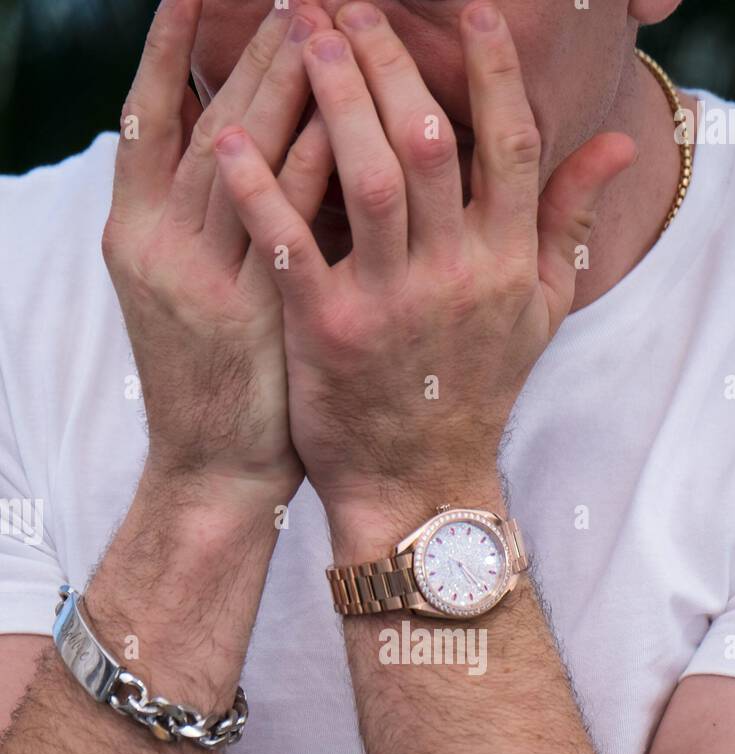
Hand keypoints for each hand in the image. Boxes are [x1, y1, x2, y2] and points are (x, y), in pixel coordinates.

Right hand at [101, 0, 333, 501]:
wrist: (215, 472)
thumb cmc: (218, 379)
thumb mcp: (191, 287)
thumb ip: (208, 219)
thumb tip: (237, 144)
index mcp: (133, 230)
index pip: (149, 115)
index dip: (169, 48)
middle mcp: (156, 244)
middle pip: (206, 121)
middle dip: (253, 51)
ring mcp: (200, 279)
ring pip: (241, 157)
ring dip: (283, 84)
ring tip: (319, 20)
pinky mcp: (250, 314)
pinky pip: (287, 222)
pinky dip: (312, 165)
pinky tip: (346, 117)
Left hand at [212, 0, 633, 541]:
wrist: (420, 484)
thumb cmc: (477, 388)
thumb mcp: (539, 309)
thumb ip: (569, 220)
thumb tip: (617, 140)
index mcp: (507, 262)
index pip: (511, 143)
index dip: (493, 68)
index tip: (473, 9)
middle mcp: (456, 275)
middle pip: (431, 141)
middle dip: (390, 60)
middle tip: (351, 3)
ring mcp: (392, 304)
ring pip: (368, 178)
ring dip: (336, 97)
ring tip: (304, 33)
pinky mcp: (329, 332)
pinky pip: (292, 246)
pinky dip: (261, 189)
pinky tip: (232, 137)